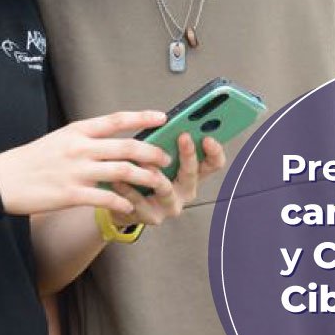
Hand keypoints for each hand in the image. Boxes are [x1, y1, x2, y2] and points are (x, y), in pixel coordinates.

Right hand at [0, 111, 171, 215]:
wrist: (1, 179)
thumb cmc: (32, 160)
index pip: (116, 120)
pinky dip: (122, 202)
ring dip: (145, 178)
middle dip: (152, 153)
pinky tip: (130, 206)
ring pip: (122, 172)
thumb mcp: (60, 139)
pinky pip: (106, 198)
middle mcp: (80, 148)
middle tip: (166, 158)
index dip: (142, 117)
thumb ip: (86, 140)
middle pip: (127, 147)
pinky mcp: (71, 194)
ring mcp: (76, 171)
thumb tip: (115, 142)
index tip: (162, 117)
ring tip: (158, 182)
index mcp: (77, 131)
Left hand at [109, 132, 226, 226]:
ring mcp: (170, 205)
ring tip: (143, 159)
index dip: (214, 151)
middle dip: (189, 153)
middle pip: (192, 173)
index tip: (207, 137)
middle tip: (183, 136)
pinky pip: (140, 201)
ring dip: (154, 172)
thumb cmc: (144, 174)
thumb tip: (168, 119)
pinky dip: (128, 188)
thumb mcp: (159, 154)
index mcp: (192, 173)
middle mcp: (186, 190)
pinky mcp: (152, 216)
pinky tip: (119, 178)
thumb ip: (167, 141)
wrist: (123, 204)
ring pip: (166, 188)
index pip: (214, 163)